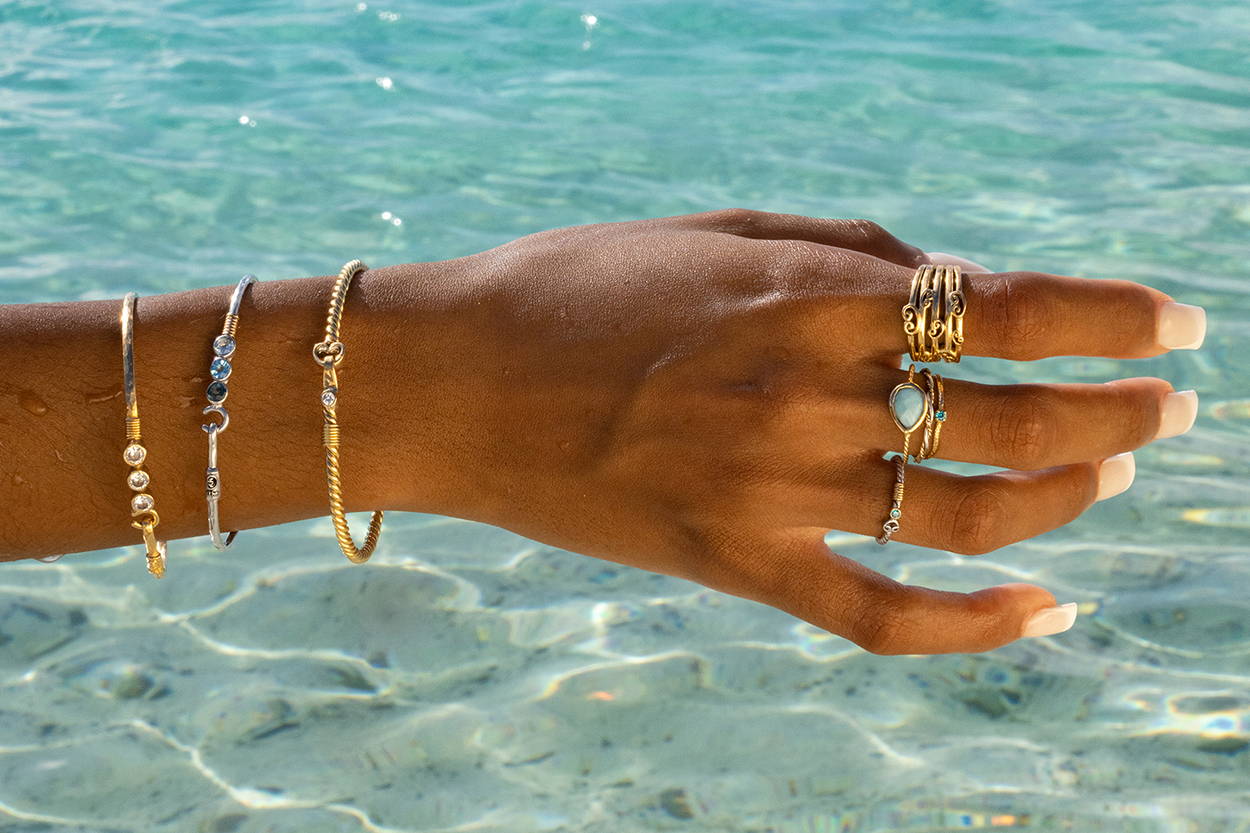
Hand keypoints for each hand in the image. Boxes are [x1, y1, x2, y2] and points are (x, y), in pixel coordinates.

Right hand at [429, 209, 1203, 654]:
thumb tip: (950, 286)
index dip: (1110, 315)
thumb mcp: (716, 230)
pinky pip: (881, 615)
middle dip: (1116, 410)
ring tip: (1113, 475)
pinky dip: (976, 625)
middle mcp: (805, 396)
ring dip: (1065, 495)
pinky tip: (1047, 609)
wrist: (454, 380)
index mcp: (804, 295)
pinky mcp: (736, 563)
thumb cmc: (577, 285)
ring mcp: (773, 491)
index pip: (1006, 310)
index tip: (1173, 320)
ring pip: (968, 514)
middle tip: (1166, 407)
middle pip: (1012, 417)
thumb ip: (845, 248)